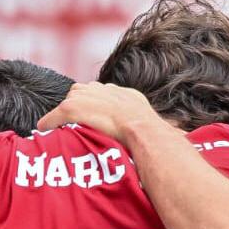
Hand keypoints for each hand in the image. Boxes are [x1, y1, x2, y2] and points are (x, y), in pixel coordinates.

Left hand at [37, 82, 159, 141]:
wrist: (145, 133)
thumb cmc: (157, 137)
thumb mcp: (164, 127)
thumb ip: (166, 127)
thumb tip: (185, 136)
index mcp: (126, 94)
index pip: (105, 93)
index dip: (96, 105)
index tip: (93, 116)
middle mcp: (106, 90)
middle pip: (82, 91)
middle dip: (76, 106)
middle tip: (70, 121)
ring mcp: (89, 98)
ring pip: (69, 103)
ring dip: (62, 116)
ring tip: (56, 128)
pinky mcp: (75, 108)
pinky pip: (55, 116)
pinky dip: (48, 123)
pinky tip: (43, 131)